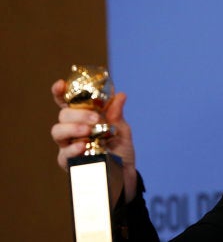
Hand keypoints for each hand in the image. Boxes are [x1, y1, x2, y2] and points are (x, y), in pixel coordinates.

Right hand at [50, 79, 137, 201]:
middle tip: (95, 118)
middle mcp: (72, 130)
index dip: (60, 92)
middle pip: (63, 116)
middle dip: (77, 114)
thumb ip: (117, 115)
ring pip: (58, 132)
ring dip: (72, 128)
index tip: (61, 84)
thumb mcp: (122, 131)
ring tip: (88, 130)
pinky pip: (64, 153)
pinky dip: (72, 148)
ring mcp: (68, 146)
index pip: (67, 103)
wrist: (125, 176)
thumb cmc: (121, 151)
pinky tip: (82, 145)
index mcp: (83, 118)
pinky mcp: (68, 163)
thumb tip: (120, 95)